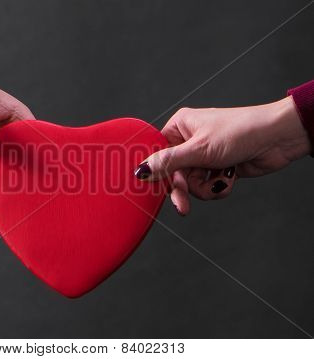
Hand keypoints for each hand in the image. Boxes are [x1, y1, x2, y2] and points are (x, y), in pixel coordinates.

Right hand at [134, 96, 309, 214]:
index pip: (157, 153)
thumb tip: (141, 170)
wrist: (277, 138)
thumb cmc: (240, 131)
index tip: (153, 189)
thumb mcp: (198, 149)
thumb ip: (168, 162)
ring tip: (219, 181)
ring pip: (191, 183)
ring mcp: (204, 156)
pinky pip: (206, 186)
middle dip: (184, 188)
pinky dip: (217, 187)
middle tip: (182, 206)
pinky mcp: (217, 168)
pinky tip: (229, 178)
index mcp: (180, 127)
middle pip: (174, 173)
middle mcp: (190, 141)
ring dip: (205, 187)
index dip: (157, 172)